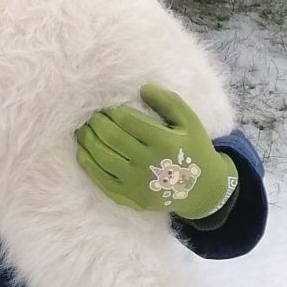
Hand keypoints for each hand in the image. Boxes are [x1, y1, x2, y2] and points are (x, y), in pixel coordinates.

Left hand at [76, 84, 238, 220]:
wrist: (203, 190)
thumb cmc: (193, 149)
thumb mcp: (189, 122)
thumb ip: (168, 102)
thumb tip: (142, 88)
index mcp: (165, 142)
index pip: (127, 121)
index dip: (111, 112)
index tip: (106, 108)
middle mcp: (150, 164)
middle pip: (111, 137)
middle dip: (96, 123)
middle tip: (91, 117)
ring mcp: (138, 184)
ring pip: (102, 157)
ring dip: (87, 140)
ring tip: (83, 130)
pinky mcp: (131, 198)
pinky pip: (101, 179)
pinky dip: (88, 162)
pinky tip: (83, 151)